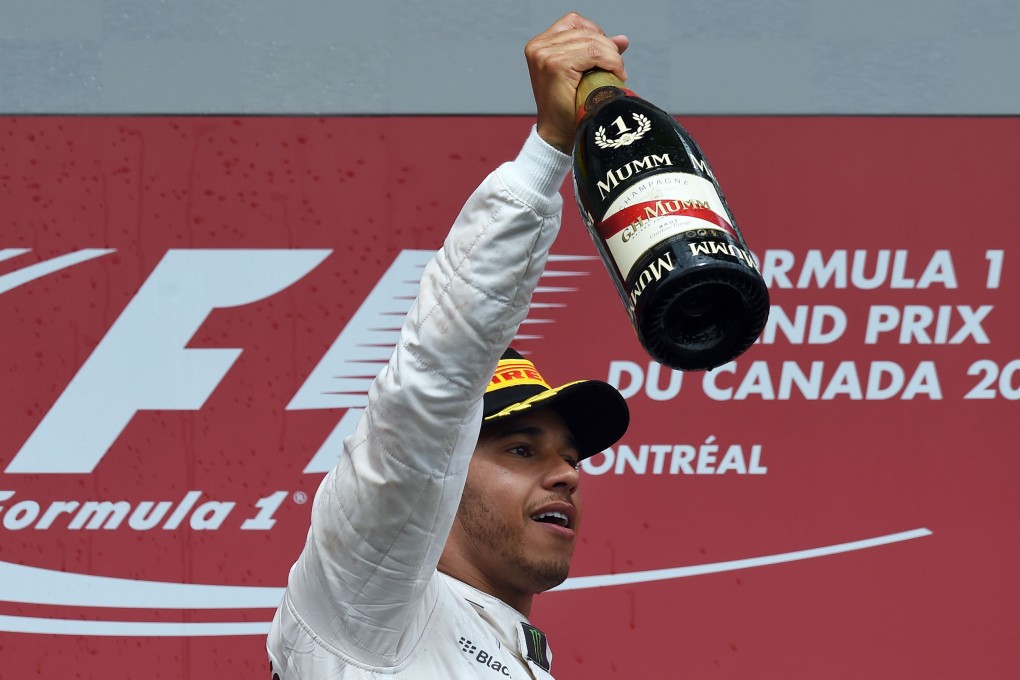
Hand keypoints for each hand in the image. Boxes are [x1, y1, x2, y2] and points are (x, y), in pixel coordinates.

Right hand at [525, 13, 628, 152]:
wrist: (558, 134)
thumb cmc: (567, 108)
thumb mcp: (581, 73)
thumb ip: (598, 52)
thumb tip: (622, 39)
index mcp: (540, 45)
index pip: (574, 22)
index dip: (595, 34)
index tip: (606, 55)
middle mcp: (539, 47)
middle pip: (585, 31)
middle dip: (607, 48)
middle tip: (616, 69)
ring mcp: (545, 55)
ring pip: (592, 41)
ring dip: (611, 57)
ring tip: (615, 75)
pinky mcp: (556, 65)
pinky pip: (593, 53)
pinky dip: (610, 62)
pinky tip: (614, 76)